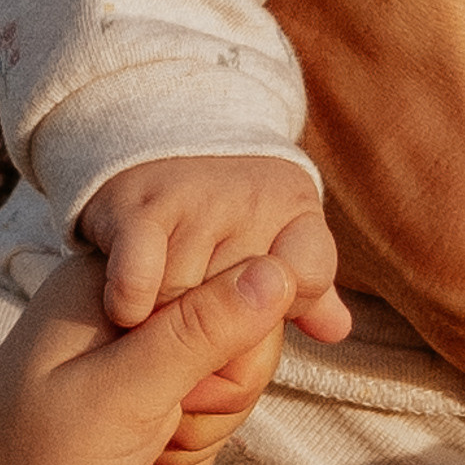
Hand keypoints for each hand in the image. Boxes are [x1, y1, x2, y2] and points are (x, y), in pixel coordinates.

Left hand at [0, 248, 294, 464]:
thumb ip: (203, 332)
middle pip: (241, 333)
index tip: (190, 394)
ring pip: (227, 379)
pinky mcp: (139, 386)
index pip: (240, 281)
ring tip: (146, 454)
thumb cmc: (35, 455)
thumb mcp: (126, 393)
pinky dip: (184, 448)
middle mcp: (132, 297)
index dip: (237, 350)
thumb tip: (280, 270)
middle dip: (218, 398)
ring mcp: (135, 345)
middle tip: (163, 427)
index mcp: (123, 275)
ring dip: (201, 431)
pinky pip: (202, 410)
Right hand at [82, 151, 348, 345]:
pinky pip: (139, 281)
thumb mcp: (277, 240)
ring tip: (157, 314)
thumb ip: (309, 293)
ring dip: (165, 324)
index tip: (253, 310)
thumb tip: (337, 331)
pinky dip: (129, 305)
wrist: (150, 132)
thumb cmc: (219, 213)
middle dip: (217, 329)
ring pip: (186, 305)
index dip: (284, 307)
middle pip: (242, 309)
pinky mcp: (135, 207)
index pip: (312, 276)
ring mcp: (194, 200)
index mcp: (294, 204)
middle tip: (194, 318)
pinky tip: (127, 311)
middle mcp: (252, 196)